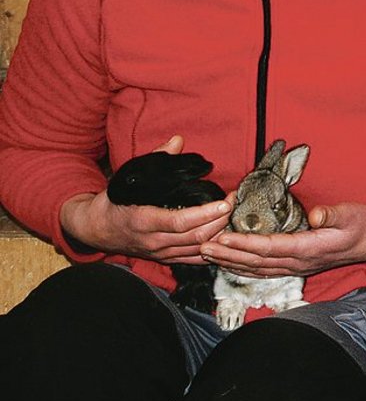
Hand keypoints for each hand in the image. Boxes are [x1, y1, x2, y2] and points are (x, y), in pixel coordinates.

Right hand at [61, 135, 230, 260]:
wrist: (96, 229)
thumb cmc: (115, 200)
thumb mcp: (130, 177)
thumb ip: (156, 159)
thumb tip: (177, 141)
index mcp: (143, 220)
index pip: (181, 222)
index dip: (206, 213)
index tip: (225, 202)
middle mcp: (153, 241)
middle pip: (196, 236)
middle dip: (221, 220)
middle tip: (234, 201)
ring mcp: (160, 253)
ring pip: (198, 249)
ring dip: (220, 233)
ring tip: (233, 214)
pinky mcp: (165, 259)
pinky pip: (194, 259)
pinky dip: (212, 248)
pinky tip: (224, 234)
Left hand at [201, 201, 365, 277]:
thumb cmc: (361, 225)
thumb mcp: (351, 214)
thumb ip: (332, 214)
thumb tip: (314, 215)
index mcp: (309, 248)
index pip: (269, 247)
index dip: (244, 244)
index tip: (222, 237)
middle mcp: (299, 261)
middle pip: (256, 261)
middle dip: (228, 254)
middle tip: (202, 246)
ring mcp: (296, 266)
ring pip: (257, 268)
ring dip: (231, 262)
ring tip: (208, 255)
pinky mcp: (296, 265)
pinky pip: (264, 270)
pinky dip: (244, 267)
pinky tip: (231, 263)